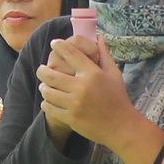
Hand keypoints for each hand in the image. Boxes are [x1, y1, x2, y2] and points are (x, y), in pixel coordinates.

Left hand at [38, 34, 139, 152]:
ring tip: (45, 85)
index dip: (59, 46)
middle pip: (51, 74)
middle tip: (42, 69)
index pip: (70, 53)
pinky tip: (49, 100)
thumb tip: (99, 37)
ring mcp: (75, 104)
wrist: (121, 127)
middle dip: (42, 70)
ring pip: (47, 92)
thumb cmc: (118, 98)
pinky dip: (46, 102)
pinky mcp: (70, 118)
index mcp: (93, 74)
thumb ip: (104, 55)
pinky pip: (49, 107)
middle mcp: (82, 87)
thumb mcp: (115, 74)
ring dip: (44, 87)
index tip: (55, 44)